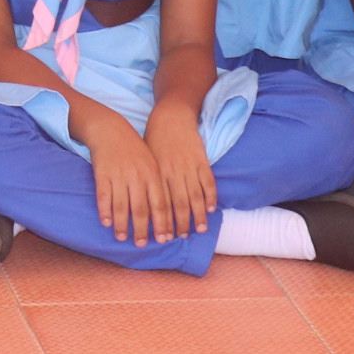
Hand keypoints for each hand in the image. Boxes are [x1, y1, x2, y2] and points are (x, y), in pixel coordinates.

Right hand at [85, 115, 178, 246]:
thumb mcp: (152, 163)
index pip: (160, 204)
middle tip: (141, 244)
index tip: (164, 239)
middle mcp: (137, 177)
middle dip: (142, 229)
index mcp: (153, 174)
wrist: (110, 130)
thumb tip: (168, 213)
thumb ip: (159, 186)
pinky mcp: (102, 174)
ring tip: (122, 237)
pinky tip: (106, 222)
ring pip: (121, 206)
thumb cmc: (135, 150)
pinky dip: (105, 211)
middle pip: (141, 209)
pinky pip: (103, 197)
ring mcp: (119, 176)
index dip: (163, 223)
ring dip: (122, 225)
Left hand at [144, 104, 215, 238]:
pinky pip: (208, 182)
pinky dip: (211, 197)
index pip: (160, 203)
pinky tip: (211, 209)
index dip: (163, 222)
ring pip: (195, 196)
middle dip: (180, 224)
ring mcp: (188, 166)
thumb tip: (142, 203)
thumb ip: (148, 180)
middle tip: (181, 238)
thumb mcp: (146, 158)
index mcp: (156, 172)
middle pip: (178, 204)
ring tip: (200, 230)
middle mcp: (172, 172)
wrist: (171, 116)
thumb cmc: (154, 139)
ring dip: (198, 215)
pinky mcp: (201, 160)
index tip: (163, 237)